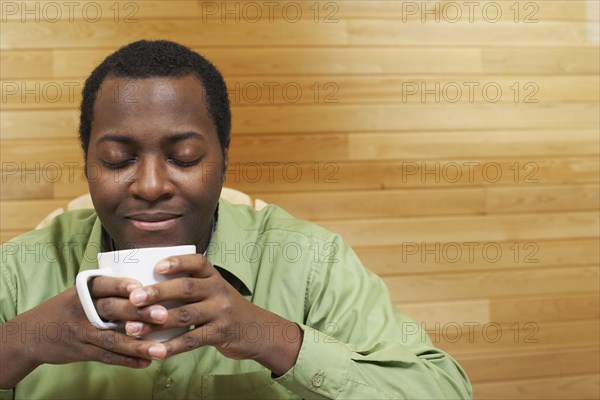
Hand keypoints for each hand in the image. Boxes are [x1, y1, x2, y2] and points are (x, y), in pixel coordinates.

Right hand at [0, 279, 165, 388]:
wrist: (31, 334)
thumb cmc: (68, 309)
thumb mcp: (81, 293)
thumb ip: (108, 290)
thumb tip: (150, 286)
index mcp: (83, 290)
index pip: (103, 284)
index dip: (121, 286)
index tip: (141, 288)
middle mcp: (82, 310)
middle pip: (112, 310)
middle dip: (138, 313)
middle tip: (163, 315)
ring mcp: (81, 332)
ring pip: (112, 338)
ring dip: (138, 345)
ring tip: (160, 350)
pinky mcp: (81, 351)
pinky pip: (107, 357)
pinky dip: (127, 360)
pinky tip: (146, 362)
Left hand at [123, 254, 302, 374]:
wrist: (257, 330)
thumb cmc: (224, 308)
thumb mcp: (214, 290)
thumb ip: (190, 287)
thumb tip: (146, 287)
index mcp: (214, 276)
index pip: (197, 262)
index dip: (177, 262)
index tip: (156, 266)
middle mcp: (218, 291)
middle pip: (186, 288)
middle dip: (157, 293)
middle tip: (134, 299)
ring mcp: (220, 312)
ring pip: (186, 315)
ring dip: (156, 322)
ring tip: (133, 328)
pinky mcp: (220, 333)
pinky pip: (192, 340)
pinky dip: (172, 346)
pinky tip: (155, 351)